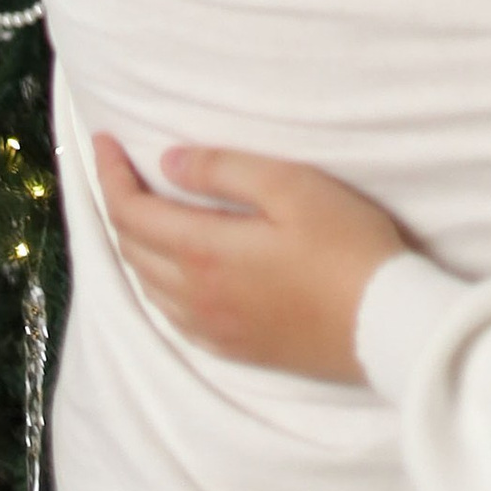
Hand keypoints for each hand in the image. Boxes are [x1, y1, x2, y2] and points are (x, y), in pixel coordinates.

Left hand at [94, 131, 408, 383]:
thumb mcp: (292, 187)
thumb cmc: (347, 247)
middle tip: (119, 167)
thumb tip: (168, 162)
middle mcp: (196, 296)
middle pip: (132, 248)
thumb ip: (224, 171)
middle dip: (117, 203)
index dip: (110, 174)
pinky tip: (172, 267)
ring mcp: (213, 328)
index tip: (104, 141)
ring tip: (141, 208)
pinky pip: (171, 314)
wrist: (386, 325)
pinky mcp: (233, 349)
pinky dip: (156, 281)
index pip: (132, 212)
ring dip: (134, 243)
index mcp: (205, 252)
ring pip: (147, 284)